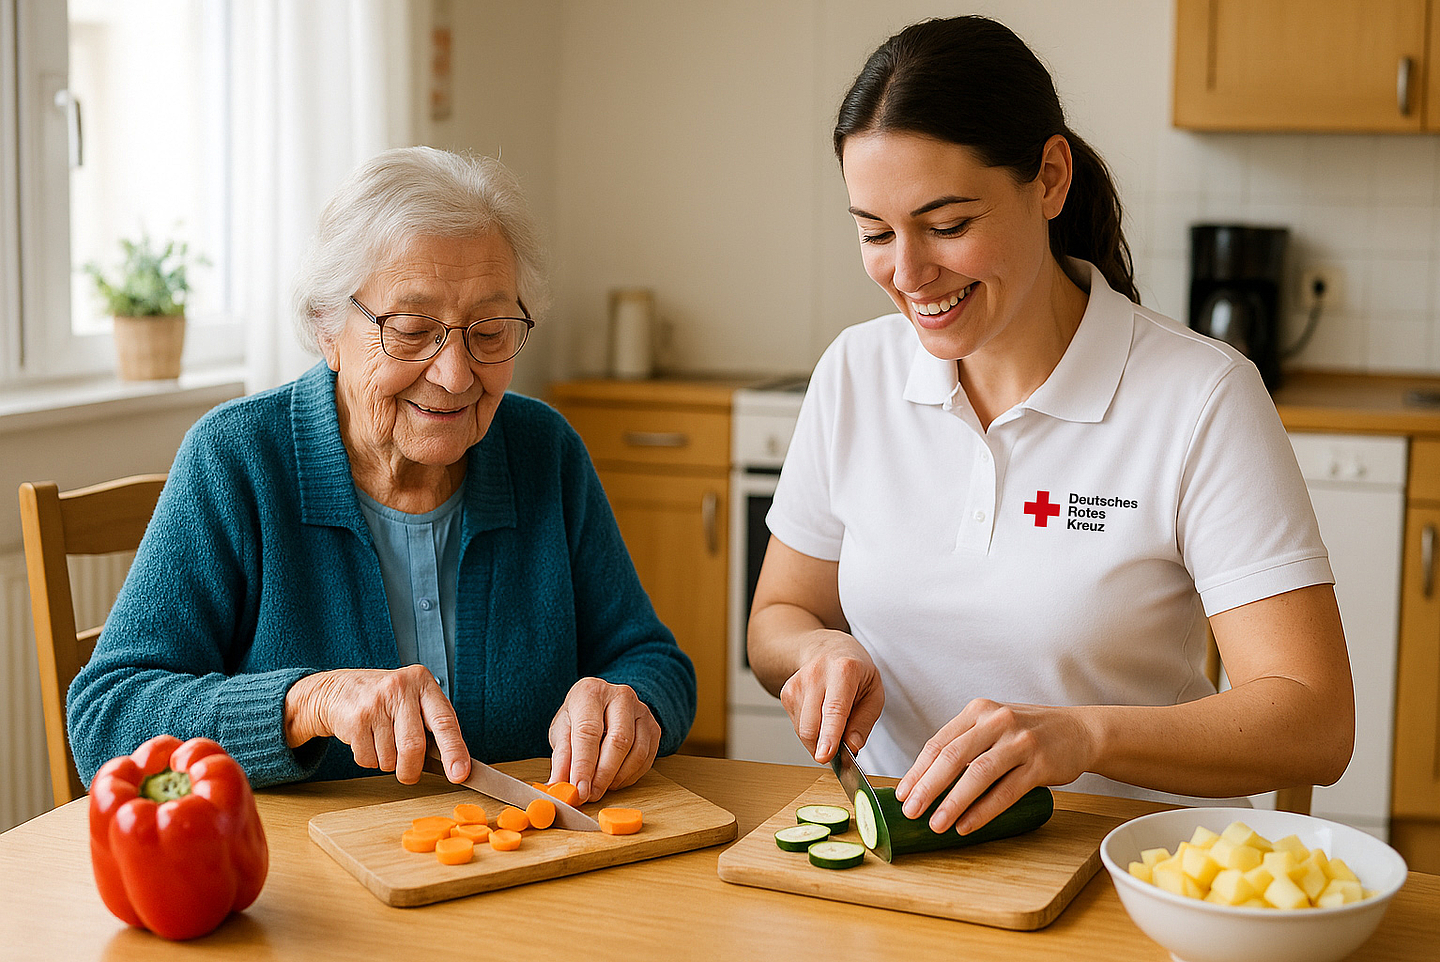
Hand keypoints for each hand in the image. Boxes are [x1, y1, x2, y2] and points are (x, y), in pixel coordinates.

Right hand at [283, 665, 469, 784]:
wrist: (338, 690)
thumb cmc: (387, 699)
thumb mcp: (415, 699)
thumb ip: (434, 724)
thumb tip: (455, 765)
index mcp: (423, 682)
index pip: (444, 721)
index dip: (454, 750)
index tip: (460, 773)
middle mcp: (401, 689)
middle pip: (414, 746)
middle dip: (411, 770)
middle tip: (409, 774)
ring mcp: (376, 703)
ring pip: (390, 758)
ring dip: (388, 762)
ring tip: (383, 741)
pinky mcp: (356, 719)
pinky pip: (369, 759)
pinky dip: (370, 760)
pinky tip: (367, 740)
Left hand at [548, 678, 659, 802]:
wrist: (602, 704)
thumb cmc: (579, 717)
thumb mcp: (562, 731)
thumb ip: (561, 758)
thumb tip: (557, 787)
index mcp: (591, 692)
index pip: (588, 732)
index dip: (583, 765)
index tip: (579, 790)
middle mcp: (620, 696)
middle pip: (618, 741)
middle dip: (603, 775)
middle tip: (590, 795)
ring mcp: (641, 711)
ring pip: (637, 752)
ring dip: (618, 777)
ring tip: (600, 787)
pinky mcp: (654, 727)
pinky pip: (647, 758)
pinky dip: (630, 776)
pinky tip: (614, 780)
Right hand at [778, 630, 884, 764]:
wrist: (827, 648)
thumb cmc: (855, 671)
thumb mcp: (874, 693)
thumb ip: (864, 722)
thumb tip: (851, 747)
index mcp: (844, 670)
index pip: (834, 709)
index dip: (830, 735)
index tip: (824, 756)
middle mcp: (816, 674)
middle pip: (811, 725)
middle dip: (823, 748)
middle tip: (840, 753)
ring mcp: (797, 683)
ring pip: (802, 730)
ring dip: (818, 740)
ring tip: (834, 723)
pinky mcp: (786, 693)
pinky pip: (797, 726)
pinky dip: (810, 731)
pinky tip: (821, 715)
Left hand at [894, 699, 1092, 834]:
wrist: (1079, 731)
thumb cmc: (1028, 733)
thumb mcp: (994, 725)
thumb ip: (966, 744)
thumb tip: (927, 781)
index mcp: (978, 711)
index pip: (938, 742)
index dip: (917, 770)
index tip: (902, 794)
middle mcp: (996, 721)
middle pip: (952, 756)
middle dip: (927, 787)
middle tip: (910, 811)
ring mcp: (1020, 742)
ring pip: (978, 774)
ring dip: (953, 802)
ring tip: (936, 824)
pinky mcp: (1040, 764)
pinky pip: (1006, 791)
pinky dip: (984, 810)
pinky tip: (967, 825)